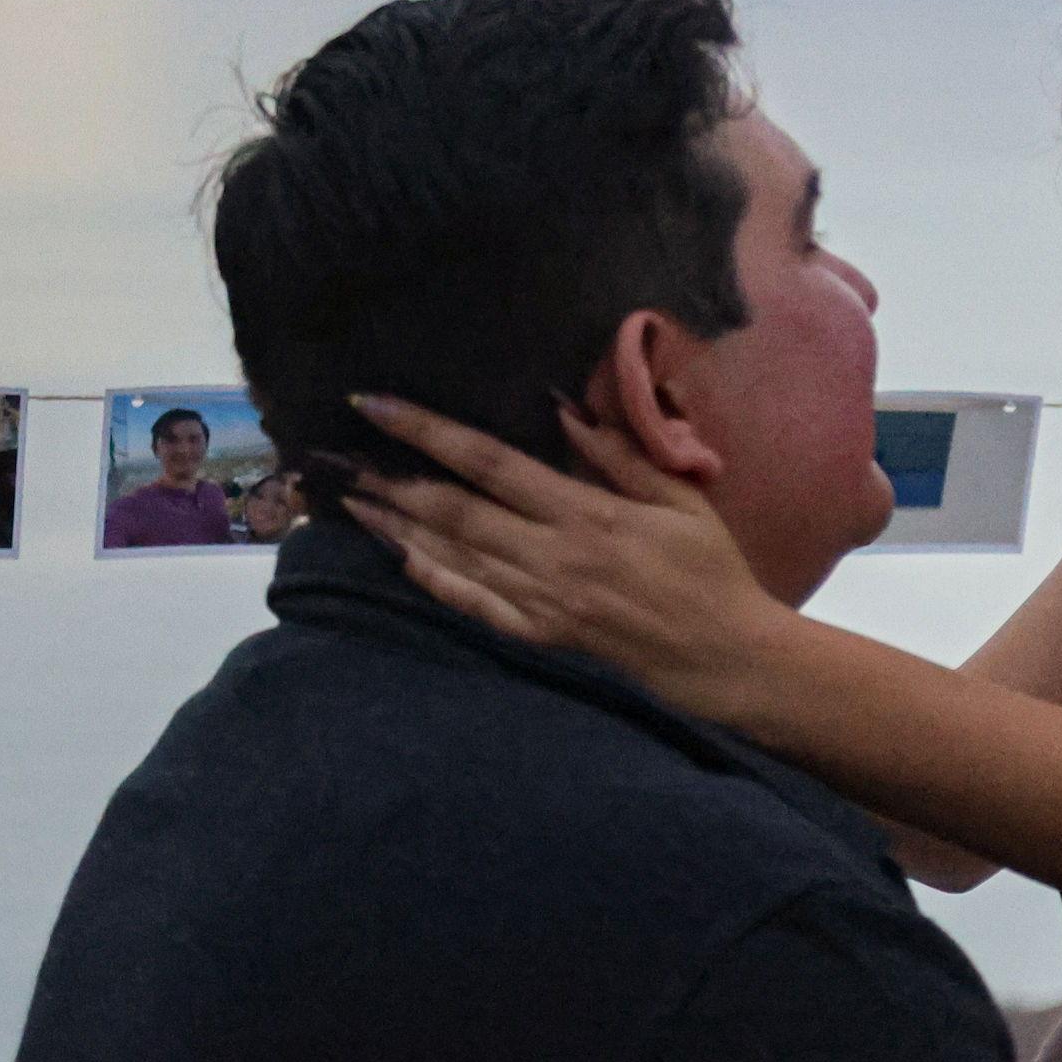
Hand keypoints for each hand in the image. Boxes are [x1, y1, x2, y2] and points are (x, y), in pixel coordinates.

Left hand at [339, 392, 795, 727]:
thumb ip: (619, 456)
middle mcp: (551, 558)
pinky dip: (432, 579)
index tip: (376, 405)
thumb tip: (562, 410)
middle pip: (452, 511)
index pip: (488, 462)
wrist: (723, 656)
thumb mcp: (680, 500)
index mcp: (585, 515)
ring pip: (451, 557)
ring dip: (396, 526)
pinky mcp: (540, 635)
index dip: (427, 431)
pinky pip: (472, 605)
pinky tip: (399, 556)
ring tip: (351, 499)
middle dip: (390, 479)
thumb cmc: (710, 571)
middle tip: (338, 456)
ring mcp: (540, 601)